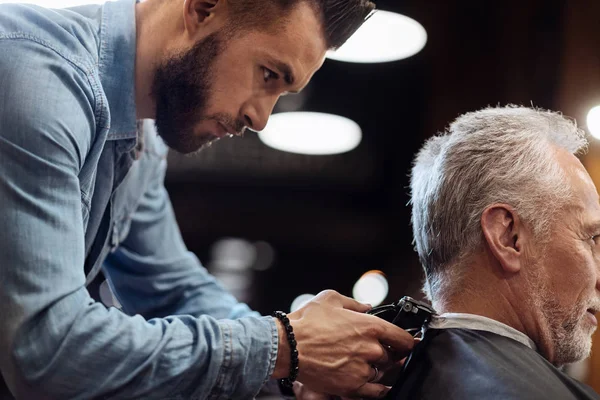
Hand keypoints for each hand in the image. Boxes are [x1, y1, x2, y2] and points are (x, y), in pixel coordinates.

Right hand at [273, 290, 414, 398]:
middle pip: (392, 356)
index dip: (408, 340)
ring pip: (381, 372)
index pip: (403, 338)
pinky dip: (379, 389)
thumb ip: (354, 303)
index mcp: (370, 326)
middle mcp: (371, 349)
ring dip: (377, 368)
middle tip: (379, 350)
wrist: (288, 346)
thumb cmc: (307, 322)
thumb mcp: (331, 299)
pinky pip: (374, 392)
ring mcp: (362, 370)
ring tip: (366, 362)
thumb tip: (366, 306)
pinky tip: (381, 387)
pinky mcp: (351, 386)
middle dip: (387, 353)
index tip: (408, 342)